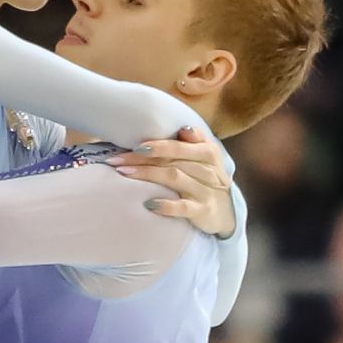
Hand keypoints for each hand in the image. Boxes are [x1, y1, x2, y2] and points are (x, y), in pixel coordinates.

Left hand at [107, 127, 236, 237]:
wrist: (227, 214)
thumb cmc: (206, 181)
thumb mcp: (205, 159)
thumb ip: (193, 142)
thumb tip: (182, 128)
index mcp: (208, 152)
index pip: (179, 146)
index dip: (157, 144)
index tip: (134, 146)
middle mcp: (208, 169)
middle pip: (172, 161)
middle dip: (142, 159)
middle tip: (115, 160)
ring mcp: (206, 191)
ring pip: (175, 178)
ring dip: (147, 175)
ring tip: (124, 174)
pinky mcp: (203, 211)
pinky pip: (184, 207)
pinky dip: (166, 205)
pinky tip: (148, 204)